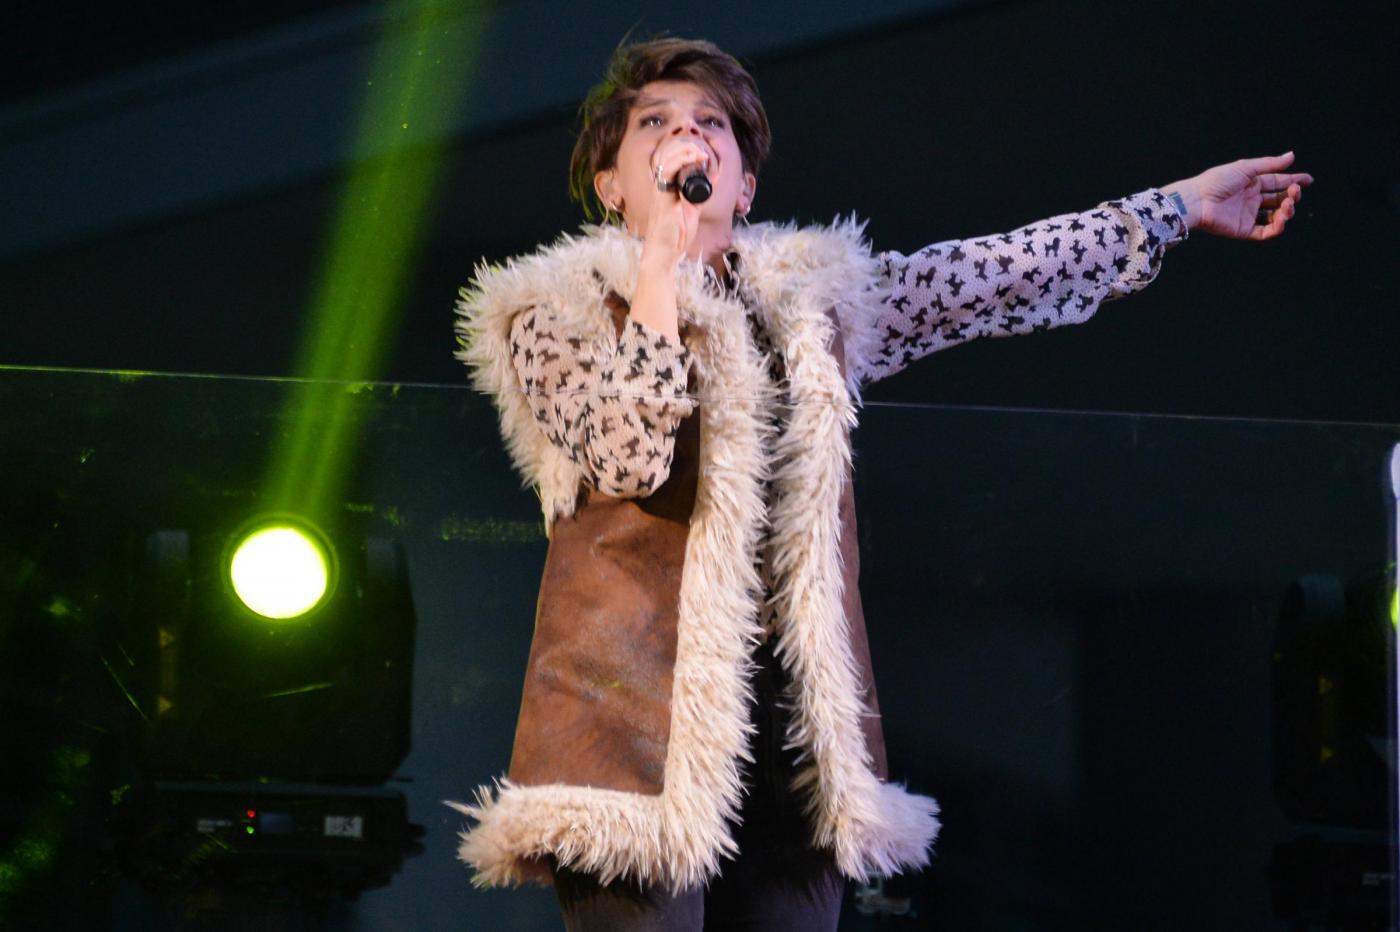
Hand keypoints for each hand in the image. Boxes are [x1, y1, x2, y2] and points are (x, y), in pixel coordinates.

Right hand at [639, 138, 709, 271]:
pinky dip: (681, 161)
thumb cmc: (676, 232)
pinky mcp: (662, 197)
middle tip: (702, 150)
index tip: (703, 152)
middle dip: (684, 145)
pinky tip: (694, 159)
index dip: (683, 148)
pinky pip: (667, 172)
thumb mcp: (693, 206)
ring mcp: (660, 189)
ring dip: (684, 150)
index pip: (669, 156)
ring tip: (700, 153)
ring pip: (666, 158)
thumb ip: (702, 191)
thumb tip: (716, 173)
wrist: (665, 251)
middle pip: (666, 152)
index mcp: (666, 184)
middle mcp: (661, 184)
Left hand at [1163, 152, 1313, 240]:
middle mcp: (1252, 199)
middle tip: (1294, 193)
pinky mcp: (1244, 230)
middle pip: (1280, 199)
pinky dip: (1276, 228)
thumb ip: (1269, 165)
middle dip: (1291, 197)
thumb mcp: (1245, 168)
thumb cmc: (1217, 181)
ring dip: (1286, 212)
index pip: (1278, 182)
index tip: (1309, 180)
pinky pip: (1265, 232)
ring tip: (1287, 206)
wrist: (1197, 200)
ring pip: (1275, 217)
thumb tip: (1292, 156)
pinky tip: (1281, 221)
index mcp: (1252, 183)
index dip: (1294, 181)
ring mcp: (1249, 215)